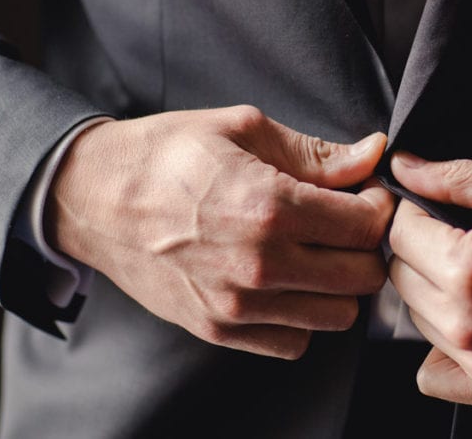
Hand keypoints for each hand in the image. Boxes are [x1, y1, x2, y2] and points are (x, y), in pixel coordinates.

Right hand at [47, 105, 392, 358]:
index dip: (378, 207)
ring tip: (317, 253)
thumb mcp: (242, 129)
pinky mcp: (218, 330)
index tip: (366, 195)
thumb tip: (374, 154)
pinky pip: (294, 342)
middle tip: (345, 224)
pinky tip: (286, 283)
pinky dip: (301, 317)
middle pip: (361, 276)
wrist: (93, 197)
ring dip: (338, 285)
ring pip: (337, 317)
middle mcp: (259, 264)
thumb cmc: (167, 154)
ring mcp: (237, 305)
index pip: (367, 227)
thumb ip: (316, 152)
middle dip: (365, 247)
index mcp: (270, 207)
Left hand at [387, 152, 471, 407]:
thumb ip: (455, 176)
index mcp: (471, 268)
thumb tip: (405, 169)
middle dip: (420, 250)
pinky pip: (433, 376)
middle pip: (401, 279)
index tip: (429, 207)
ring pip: (417, 321)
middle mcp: (471, 323)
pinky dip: (441, 349)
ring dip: (433, 294)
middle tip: (456, 236)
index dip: (411, 211)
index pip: (398, 235)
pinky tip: (471, 320)